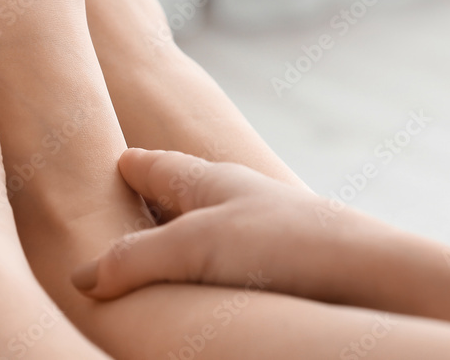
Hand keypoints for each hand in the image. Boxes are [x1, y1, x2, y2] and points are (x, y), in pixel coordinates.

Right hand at [70, 148, 376, 301]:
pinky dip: (204, 267)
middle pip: (175, 193)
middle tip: (116, 212)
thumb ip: (132, 259)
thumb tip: (81, 278)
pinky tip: (202, 286)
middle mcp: (229, 197)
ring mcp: (254, 229)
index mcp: (203, 179)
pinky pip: (226, 259)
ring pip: (203, 226)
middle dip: (146, 202)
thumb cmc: (280, 243)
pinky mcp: (275, 262)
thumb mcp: (191, 247)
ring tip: (152, 257)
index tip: (101, 166)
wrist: (368, 272)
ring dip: (176, 238)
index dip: (123, 167)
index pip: (149, 164)